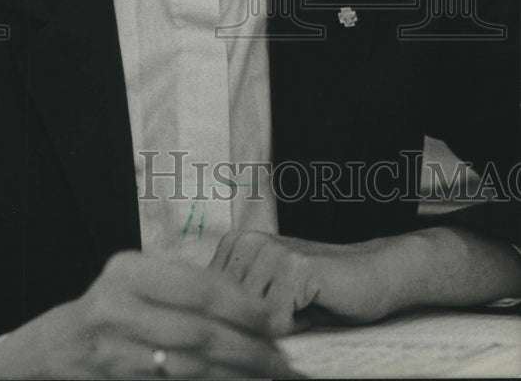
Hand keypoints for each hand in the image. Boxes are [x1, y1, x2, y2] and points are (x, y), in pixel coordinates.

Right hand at [0, 249, 299, 378]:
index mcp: (128, 271)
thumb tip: (252, 310)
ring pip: (188, 369)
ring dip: (234, 376)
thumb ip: (183, 288)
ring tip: (266, 376)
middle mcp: (116, 308)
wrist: (54, 348)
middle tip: (281, 358)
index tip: (273, 321)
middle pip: (196, 333)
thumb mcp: (138, 280)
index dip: (241, 306)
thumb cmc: (112, 306)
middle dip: (246, 348)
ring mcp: (112, 352)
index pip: (197, 287)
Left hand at [210, 231, 406, 335]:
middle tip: (288, 311)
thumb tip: (208, 338)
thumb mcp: (269, 298)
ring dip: (276, 327)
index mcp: (236, 245)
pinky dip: (294, 326)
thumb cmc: (321, 292)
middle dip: (255, 328)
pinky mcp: (294, 266)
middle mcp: (247, 242)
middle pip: (227, 314)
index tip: (259, 321)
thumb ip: (238, 307)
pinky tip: (312, 302)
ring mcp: (270, 251)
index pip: (210, 303)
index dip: (235, 325)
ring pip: (249, 320)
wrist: (372, 274)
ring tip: (300, 304)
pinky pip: (274, 321)